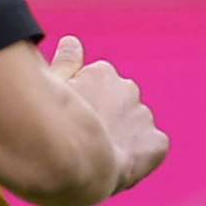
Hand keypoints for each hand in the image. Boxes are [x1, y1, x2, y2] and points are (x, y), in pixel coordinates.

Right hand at [49, 35, 168, 192]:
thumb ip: (64, 64)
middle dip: (106, 116)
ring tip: (101, 155)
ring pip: (134, 124)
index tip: (75, 119)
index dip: (84, 104)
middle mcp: (128, 89)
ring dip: (122, 135)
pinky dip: (140, 155)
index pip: (96, 84)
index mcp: (102, 73)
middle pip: (117, 102)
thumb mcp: (50, 88)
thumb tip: (72, 42)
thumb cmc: (52, 123)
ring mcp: (143, 116)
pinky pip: (151, 147)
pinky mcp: (156, 143)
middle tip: (87, 139)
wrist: (73, 163)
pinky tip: (120, 163)